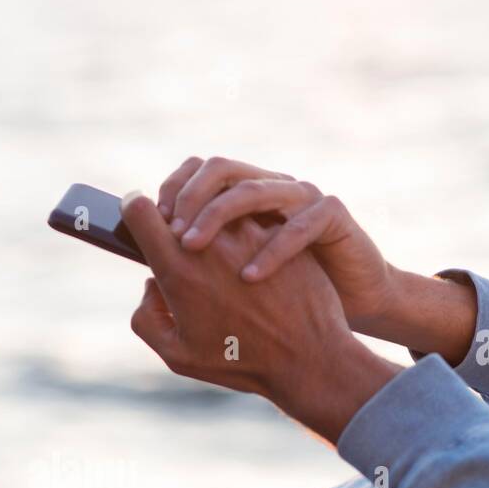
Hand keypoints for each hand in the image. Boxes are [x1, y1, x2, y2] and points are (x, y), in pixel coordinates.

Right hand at [121, 191, 397, 441]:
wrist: (308, 359)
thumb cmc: (241, 362)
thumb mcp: (177, 355)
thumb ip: (146, 318)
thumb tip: (151, 285)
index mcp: (179, 270)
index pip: (140, 209)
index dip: (133, 209)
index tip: (137, 217)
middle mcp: (211, 243)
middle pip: (176, 202)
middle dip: (169, 216)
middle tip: (177, 241)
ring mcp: (248, 231)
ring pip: (214, 207)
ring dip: (209, 222)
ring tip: (220, 258)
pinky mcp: (277, 230)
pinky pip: (248, 219)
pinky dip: (242, 232)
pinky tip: (250, 260)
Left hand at [157, 155, 396, 335]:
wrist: (341, 318)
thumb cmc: (279, 306)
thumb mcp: (230, 287)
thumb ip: (193, 276)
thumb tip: (148, 282)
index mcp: (240, 200)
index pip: (197, 173)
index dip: (170, 191)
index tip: (147, 224)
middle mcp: (268, 189)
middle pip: (219, 168)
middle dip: (187, 198)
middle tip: (171, 236)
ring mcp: (300, 197)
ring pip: (253, 189)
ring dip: (216, 217)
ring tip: (192, 250)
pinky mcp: (331, 215)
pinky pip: (299, 223)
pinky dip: (271, 250)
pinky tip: (248, 277)